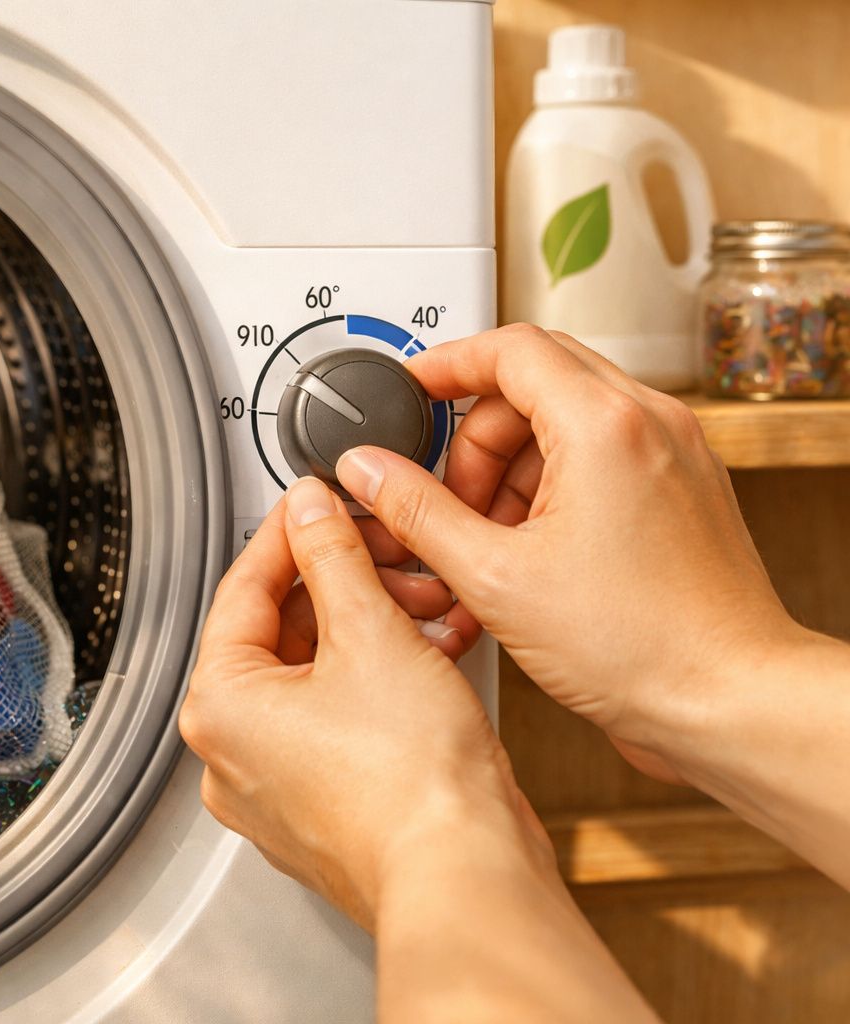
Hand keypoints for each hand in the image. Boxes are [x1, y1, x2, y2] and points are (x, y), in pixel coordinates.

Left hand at [179, 478, 531, 926]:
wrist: (464, 878)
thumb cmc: (410, 783)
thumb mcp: (369, 632)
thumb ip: (332, 556)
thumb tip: (311, 512)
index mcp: (217, 707)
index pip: (242, 589)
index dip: (291, 533)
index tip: (320, 502)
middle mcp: (232, 755)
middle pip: (279, 635)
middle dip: (345, 586)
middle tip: (391, 553)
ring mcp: (275, 791)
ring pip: (316, 680)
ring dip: (371, 631)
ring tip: (427, 607)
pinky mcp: (324, 813)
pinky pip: (340, 726)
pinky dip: (379, 683)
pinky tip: (430, 656)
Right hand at [337, 324, 799, 780]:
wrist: (729, 703)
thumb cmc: (640, 648)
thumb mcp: (495, 578)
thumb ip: (416, 512)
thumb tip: (368, 470)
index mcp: (605, 426)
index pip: (509, 348)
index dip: (444, 364)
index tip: (410, 391)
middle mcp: (651, 424)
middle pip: (534, 381)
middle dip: (476, 435)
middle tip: (449, 499)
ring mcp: (674, 455)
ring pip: (566, 420)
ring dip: (512, 466)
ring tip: (491, 540)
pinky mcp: (682, 490)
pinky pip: (601, 455)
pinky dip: (553, 486)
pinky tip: (530, 552)